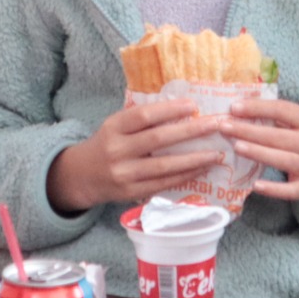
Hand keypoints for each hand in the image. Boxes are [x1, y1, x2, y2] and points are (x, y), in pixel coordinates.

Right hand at [48, 100, 220, 212]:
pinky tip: (201, 169)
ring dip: (194, 159)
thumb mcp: (116, 125)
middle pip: (158, 139)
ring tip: (217, 153)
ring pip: (164, 166)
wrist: (82, 176)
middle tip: (216, 125)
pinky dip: (185, 176)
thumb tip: (182, 107)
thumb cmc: (107, 144)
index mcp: (114, 127)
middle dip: (191, 131)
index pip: (144, 115)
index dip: (170, 109)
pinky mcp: (131, 192)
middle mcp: (118, 150)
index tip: (194, 105)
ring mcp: (124, 174)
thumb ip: (141, 118)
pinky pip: (163, 183)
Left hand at [224, 97, 298, 205]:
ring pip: (282, 159)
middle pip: (278, 136)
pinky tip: (255, 184)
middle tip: (224, 126)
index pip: (283, 110)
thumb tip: (245, 108)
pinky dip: (273, 188)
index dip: (258, 108)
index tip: (234, 107)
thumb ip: (283, 116)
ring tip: (236, 146)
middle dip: (249, 130)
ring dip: (257, 152)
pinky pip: (289, 190)